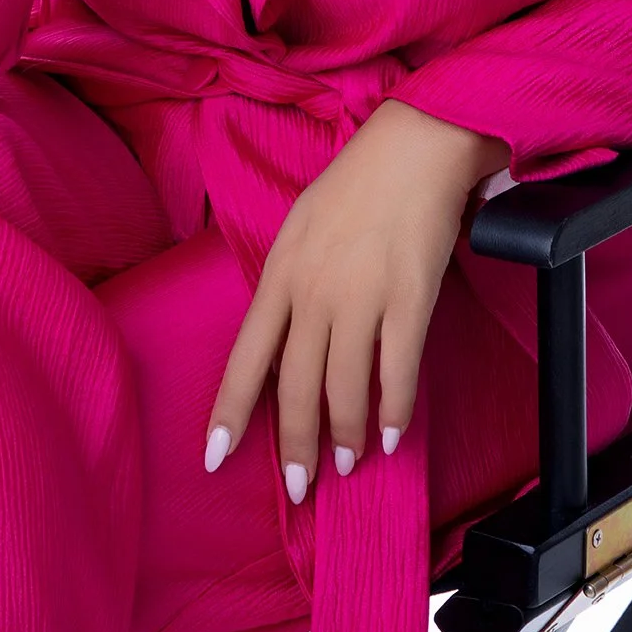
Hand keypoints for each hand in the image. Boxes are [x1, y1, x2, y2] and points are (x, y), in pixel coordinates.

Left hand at [202, 99, 490, 502]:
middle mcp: (315, 291)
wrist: (415, 145)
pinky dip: (395, 412)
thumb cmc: (357, 182)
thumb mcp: (301, 226)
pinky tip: (394, 434)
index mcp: (282, 272)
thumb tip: (285, 338)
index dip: (231, 412)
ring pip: (345, 390)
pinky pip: (397, 373)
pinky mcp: (410, 300)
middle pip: (297, 388)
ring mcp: (363, 298)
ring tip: (347, 461)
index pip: (248, 357)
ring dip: (345, 436)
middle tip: (300, 486)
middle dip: (294, 447)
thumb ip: (290, 282)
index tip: (216, 458)